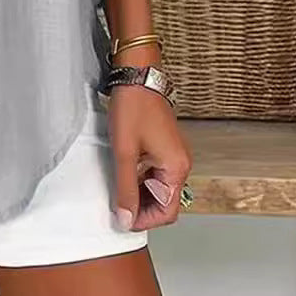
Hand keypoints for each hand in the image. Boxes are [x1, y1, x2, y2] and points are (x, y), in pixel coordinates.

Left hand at [108, 82, 191, 231]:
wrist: (137, 75)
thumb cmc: (133, 108)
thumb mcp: (124, 152)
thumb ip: (125, 188)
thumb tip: (126, 219)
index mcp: (176, 168)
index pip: (167, 212)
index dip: (144, 220)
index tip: (122, 219)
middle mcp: (180, 163)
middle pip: (164, 201)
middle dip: (141, 208)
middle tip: (116, 205)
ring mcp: (173, 153)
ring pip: (159, 187)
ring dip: (140, 192)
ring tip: (116, 188)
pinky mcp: (164, 145)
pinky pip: (156, 172)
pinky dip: (141, 178)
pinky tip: (123, 172)